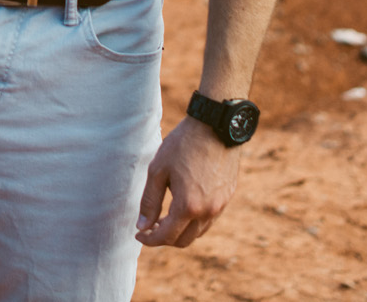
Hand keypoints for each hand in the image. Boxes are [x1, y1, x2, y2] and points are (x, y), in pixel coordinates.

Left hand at [135, 119, 240, 247]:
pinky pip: (209, 219)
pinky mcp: (227, 197)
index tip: (139, 234)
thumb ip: (149, 201)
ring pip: (198, 232)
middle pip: (184, 240)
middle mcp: (207, 211)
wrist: (215, 126)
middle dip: (165, 238)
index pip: (167, 236)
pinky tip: (184, 207)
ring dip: (180, 231)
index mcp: (188, 206)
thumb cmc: (183, 145)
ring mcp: (220, 205)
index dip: (150, 239)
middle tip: (150, 227)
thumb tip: (142, 226)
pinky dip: (194, 221)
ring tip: (165, 218)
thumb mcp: (158, 170)